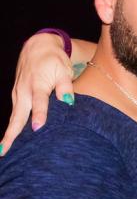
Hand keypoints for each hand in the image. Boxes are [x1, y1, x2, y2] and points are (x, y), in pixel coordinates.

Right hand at [0, 33, 73, 154]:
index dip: (39, 114)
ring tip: (4, 151)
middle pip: (18, 116)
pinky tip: (11, 140)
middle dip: (11, 134)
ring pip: (14, 117)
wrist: (38, 48)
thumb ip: (66, 86)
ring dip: (9, 133)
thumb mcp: (63, 70)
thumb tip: (69, 101)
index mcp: (37, 84)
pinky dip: (12, 126)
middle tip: (4, 150)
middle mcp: (24, 91)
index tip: (38, 128)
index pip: (39, 102)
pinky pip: (15, 114)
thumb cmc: (54, 60)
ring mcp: (18, 94)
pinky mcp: (17, 96)